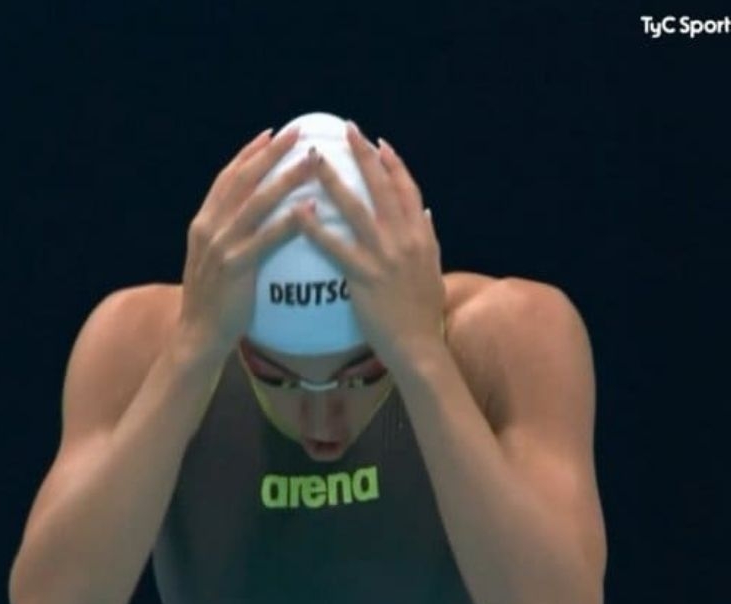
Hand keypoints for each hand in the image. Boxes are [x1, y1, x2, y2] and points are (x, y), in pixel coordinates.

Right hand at [179, 127, 317, 358]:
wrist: (198, 334)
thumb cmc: (215, 300)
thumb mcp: (214, 259)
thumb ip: (229, 235)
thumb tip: (254, 218)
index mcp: (204, 223)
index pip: (228, 178)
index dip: (249, 153)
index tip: (271, 134)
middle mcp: (209, 227)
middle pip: (243, 179)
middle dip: (271, 153)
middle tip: (297, 132)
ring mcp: (221, 246)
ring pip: (257, 202)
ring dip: (286, 178)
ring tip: (312, 161)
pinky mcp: (235, 267)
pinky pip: (266, 238)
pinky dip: (288, 220)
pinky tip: (310, 207)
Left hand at [295, 122, 446, 364]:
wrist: (418, 346)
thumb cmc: (422, 312)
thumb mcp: (433, 270)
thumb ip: (429, 238)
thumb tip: (426, 212)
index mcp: (421, 235)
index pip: (407, 189)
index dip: (393, 164)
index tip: (378, 142)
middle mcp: (404, 239)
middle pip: (382, 188)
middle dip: (364, 155)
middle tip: (347, 129)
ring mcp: (384, 257)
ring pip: (355, 209)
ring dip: (334, 180)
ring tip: (314, 159)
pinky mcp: (363, 277)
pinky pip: (335, 247)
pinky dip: (315, 228)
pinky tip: (297, 211)